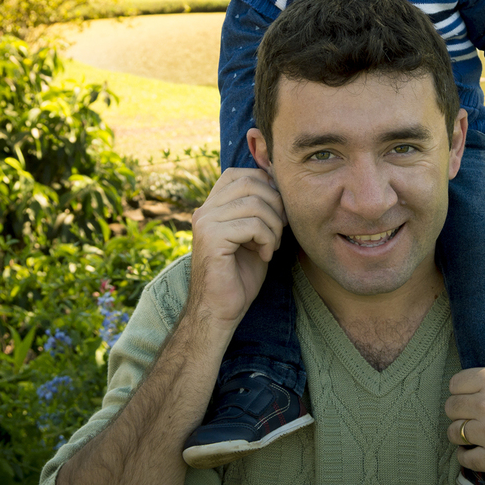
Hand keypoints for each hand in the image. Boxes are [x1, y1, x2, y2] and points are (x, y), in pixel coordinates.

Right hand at [187, 167, 286, 331]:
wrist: (219, 311)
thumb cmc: (239, 276)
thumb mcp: (252, 235)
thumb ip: (258, 210)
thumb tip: (280, 186)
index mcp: (211, 207)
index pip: (239, 174)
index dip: (265, 184)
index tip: (278, 210)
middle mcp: (204, 210)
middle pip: (250, 183)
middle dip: (275, 203)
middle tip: (280, 228)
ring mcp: (205, 222)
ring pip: (254, 203)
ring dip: (274, 225)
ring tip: (271, 245)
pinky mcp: (211, 238)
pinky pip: (252, 225)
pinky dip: (267, 239)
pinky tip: (264, 255)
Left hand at [445, 318, 484, 477]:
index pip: (455, 384)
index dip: (461, 390)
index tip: (469, 395)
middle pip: (451, 408)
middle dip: (460, 412)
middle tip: (470, 416)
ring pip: (454, 433)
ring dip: (461, 435)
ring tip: (471, 434)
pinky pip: (466, 459)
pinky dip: (468, 457)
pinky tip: (475, 452)